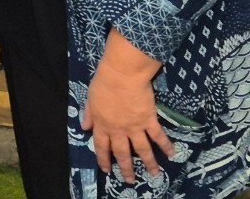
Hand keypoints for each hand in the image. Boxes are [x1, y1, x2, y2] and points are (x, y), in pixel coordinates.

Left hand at [83, 45, 172, 181]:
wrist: (121, 75)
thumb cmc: (103, 83)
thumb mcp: (90, 99)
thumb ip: (88, 114)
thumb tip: (84, 128)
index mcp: (102, 124)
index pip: (101, 146)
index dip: (103, 159)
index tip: (106, 170)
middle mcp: (118, 130)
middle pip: (122, 153)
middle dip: (126, 168)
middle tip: (130, 180)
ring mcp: (135, 127)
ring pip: (142, 150)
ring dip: (149, 163)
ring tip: (154, 175)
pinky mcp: (149, 120)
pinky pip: (158, 136)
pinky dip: (165, 146)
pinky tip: (171, 154)